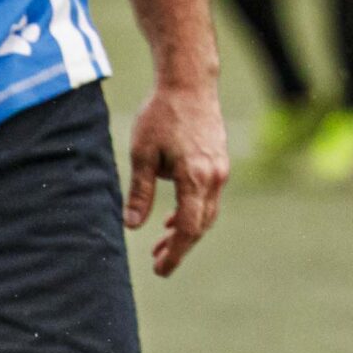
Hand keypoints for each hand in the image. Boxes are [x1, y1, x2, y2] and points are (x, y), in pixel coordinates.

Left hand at [125, 79, 228, 276]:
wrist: (189, 82)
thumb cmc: (162, 114)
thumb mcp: (142, 154)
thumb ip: (140, 192)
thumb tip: (132, 226)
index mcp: (195, 178)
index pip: (187, 228)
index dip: (175, 253)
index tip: (161, 270)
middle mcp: (214, 176)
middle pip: (201, 224)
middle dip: (180, 246)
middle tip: (158, 262)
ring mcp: (220, 168)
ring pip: (207, 211)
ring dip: (187, 229)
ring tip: (163, 242)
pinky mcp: (219, 160)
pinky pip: (209, 196)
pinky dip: (193, 211)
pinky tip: (173, 215)